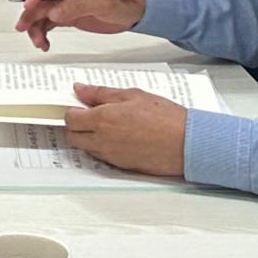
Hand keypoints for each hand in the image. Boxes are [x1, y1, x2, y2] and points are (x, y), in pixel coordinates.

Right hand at [14, 0, 147, 51]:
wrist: (137, 13)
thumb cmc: (127, 2)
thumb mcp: (105, 4)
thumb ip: (79, 5)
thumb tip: (55, 10)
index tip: (28, 7)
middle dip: (33, 14)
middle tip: (24, 27)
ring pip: (43, 11)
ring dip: (37, 25)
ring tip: (39, 41)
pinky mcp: (68, 10)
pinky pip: (49, 20)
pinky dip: (43, 30)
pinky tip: (44, 42)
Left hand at [63, 85, 186, 177]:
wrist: (187, 143)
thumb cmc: (166, 118)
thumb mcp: (132, 95)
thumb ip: (101, 93)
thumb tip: (81, 90)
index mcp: (102, 120)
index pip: (70, 119)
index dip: (72, 111)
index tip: (78, 105)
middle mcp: (103, 141)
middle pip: (73, 137)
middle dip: (77, 126)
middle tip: (88, 115)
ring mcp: (112, 156)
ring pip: (87, 149)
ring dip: (89, 138)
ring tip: (107, 125)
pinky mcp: (123, 167)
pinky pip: (103, 158)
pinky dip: (104, 148)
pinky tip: (119, 137)